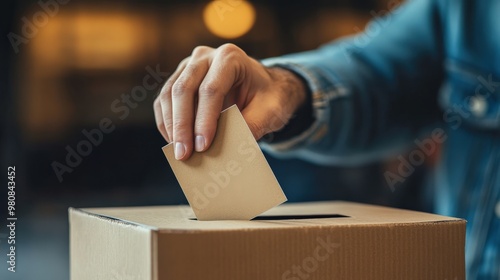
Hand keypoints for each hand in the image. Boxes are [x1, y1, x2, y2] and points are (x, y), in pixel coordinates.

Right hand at [154, 43, 306, 159]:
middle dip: (182, 125)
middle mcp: (205, 57)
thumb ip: (252, 126)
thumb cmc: (269, 97)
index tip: (203, 146)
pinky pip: (164, 100)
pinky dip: (166, 122)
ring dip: (171, 126)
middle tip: (184, 154)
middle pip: (184, 89)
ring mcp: (189, 66)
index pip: (211, 89)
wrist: (266, 86)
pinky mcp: (179, 79)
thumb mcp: (270, 111)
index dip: (204, 119)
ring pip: (169, 94)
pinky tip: (173, 142)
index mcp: (230, 57)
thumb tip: (227, 150)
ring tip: (178, 153)